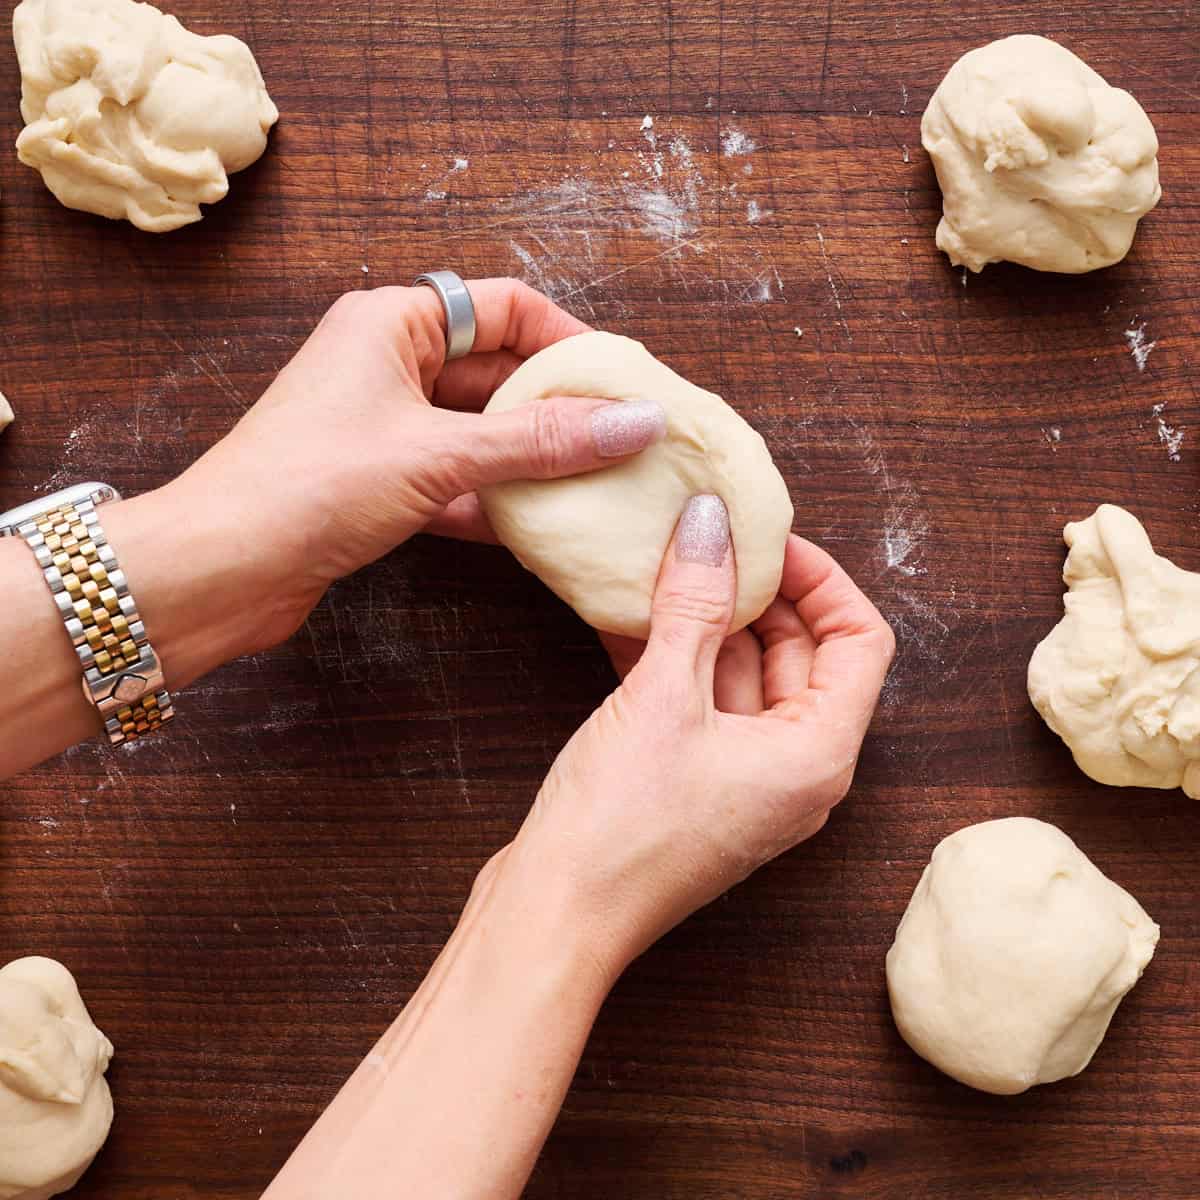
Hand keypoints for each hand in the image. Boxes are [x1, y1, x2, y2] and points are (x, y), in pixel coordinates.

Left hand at [163, 278, 665, 649]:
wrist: (224, 566)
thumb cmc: (312, 483)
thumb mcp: (440, 452)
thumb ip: (541, 439)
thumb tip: (632, 421)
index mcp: (393, 323)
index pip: (503, 306)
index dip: (566, 338)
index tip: (619, 380)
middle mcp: (388, 363)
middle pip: (496, 371)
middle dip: (557, 406)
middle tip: (623, 439)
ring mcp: (383, 424)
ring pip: (479, 429)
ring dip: (531, 458)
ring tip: (597, 484)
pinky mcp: (379, 479)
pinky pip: (456, 476)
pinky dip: (494, 498)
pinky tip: (539, 526)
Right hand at [507, 496, 895, 975]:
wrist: (555, 917)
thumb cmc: (621, 827)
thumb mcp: (662, 697)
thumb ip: (694, 602)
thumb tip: (713, 522)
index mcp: (816, 753)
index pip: (860, 640)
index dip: (822, 579)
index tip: (766, 540)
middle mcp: (795, 770)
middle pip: (803, 655)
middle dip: (759, 592)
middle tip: (710, 541)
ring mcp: (744, 780)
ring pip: (745, 676)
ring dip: (709, 620)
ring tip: (667, 564)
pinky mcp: (697, 784)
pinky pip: (703, 702)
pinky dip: (677, 657)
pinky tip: (630, 615)